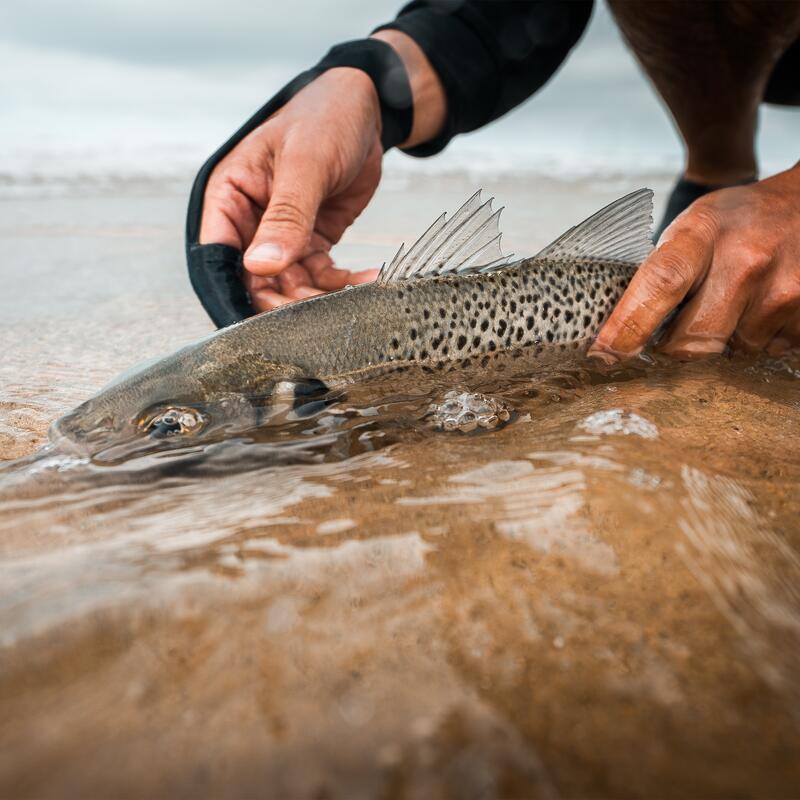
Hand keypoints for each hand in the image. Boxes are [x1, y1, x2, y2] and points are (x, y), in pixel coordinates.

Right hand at [200, 67, 382, 310]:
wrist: (366, 109)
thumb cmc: (324, 118)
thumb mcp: (305, 165)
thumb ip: (285, 217)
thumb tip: (261, 268)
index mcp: (229, 197)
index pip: (219, 257)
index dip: (235, 293)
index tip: (259, 322)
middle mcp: (249, 222)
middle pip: (254, 281)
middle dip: (284, 303)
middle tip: (317, 314)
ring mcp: (281, 235)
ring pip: (290, 286)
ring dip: (319, 297)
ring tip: (353, 295)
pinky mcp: (312, 242)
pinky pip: (322, 276)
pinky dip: (344, 284)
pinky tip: (368, 280)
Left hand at [589, 164, 799, 360]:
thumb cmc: (735, 222)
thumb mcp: (690, 230)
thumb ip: (659, 275)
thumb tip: (616, 333)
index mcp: (703, 232)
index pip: (660, 284)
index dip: (629, 325)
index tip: (604, 354)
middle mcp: (746, 259)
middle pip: (692, 340)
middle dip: (674, 347)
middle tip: (676, 330)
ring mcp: (784, 287)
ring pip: (729, 352)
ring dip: (722, 341)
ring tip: (731, 303)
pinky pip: (766, 352)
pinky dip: (755, 339)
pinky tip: (758, 307)